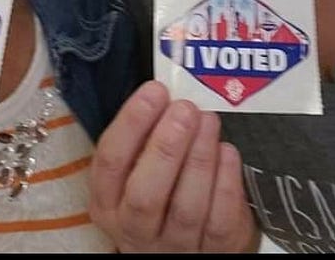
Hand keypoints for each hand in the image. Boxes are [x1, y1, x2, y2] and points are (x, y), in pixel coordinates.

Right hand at [89, 81, 258, 252]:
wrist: (186, 246)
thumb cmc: (159, 193)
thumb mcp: (136, 170)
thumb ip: (143, 140)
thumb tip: (166, 94)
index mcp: (107, 203)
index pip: (110, 162)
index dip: (131, 123)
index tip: (154, 92)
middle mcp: (134, 229)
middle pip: (145, 194)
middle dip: (166, 147)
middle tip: (184, 109)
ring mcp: (173, 246)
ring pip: (186, 208)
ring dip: (199, 158)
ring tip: (208, 121)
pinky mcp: (212, 253)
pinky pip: (219, 222)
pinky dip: (225, 183)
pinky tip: (227, 152)